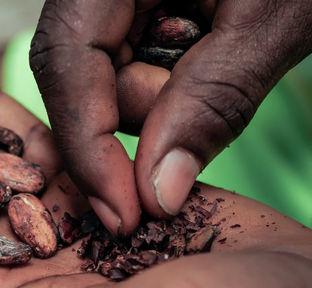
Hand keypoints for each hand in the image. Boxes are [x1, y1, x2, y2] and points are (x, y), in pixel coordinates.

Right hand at [29, 0, 311, 233]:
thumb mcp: (274, 18)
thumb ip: (212, 102)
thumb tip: (158, 193)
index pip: (66, 59)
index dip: (86, 145)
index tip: (123, 214)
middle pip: (81, 78)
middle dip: (142, 115)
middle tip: (207, 104)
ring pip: (105, 82)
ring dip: (163, 97)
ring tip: (221, 49)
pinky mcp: (127, 12)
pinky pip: (127, 68)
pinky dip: (169, 81)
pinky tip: (206, 50)